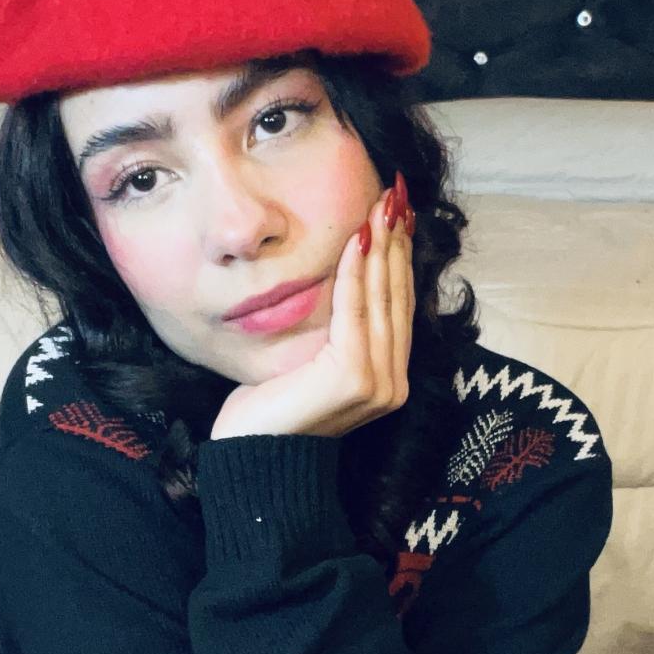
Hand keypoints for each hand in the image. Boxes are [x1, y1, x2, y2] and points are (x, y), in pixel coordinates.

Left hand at [209, 183, 415, 439]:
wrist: (254, 457)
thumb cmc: (273, 409)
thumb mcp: (311, 360)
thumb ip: (336, 330)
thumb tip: (345, 277)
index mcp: (388, 379)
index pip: (398, 306)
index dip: (400, 258)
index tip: (398, 215)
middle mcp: (393, 384)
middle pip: (397, 297)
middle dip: (397, 243)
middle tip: (396, 196)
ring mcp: (378, 383)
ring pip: (381, 300)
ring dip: (381, 248)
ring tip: (381, 206)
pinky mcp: (355, 378)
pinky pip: (355, 313)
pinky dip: (355, 273)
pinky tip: (356, 239)